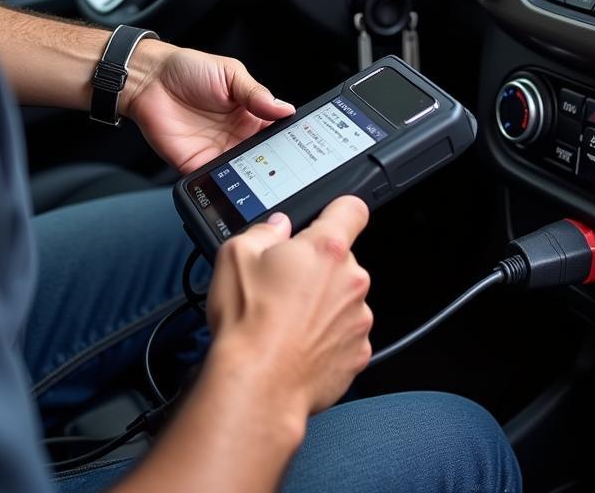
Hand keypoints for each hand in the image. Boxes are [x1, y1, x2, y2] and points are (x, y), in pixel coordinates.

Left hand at [123, 43, 294, 173]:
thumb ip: (256, 93)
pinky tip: (233, 183)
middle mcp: (236, 135)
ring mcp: (217, 151)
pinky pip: (213, 180)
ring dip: (252, 177)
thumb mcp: (230, 74)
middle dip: (274, 163)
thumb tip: (285, 108)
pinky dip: (223, 185)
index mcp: (249, 113)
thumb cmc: (187, 69)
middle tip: (285, 167)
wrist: (148, 80)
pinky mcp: (195, 163)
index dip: (288, 139)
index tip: (300, 145)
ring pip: (242, 172)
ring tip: (264, 179)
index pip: (275, 131)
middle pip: (262, 156)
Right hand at [205, 196, 373, 418]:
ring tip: (288, 322)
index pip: (352, 209)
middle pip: (342, 261)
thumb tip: (276, 228)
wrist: (257, 384)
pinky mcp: (358, 354)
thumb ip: (263, 231)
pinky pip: (345, 336)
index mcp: (327, 249)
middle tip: (285, 285)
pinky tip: (299, 346)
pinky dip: (327, 339)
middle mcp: (352, 280)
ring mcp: (359, 319)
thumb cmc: (248, 323)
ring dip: (324, 305)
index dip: (339, 211)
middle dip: (318, 268)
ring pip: (344, 299)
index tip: (328, 219)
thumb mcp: (235, 255)